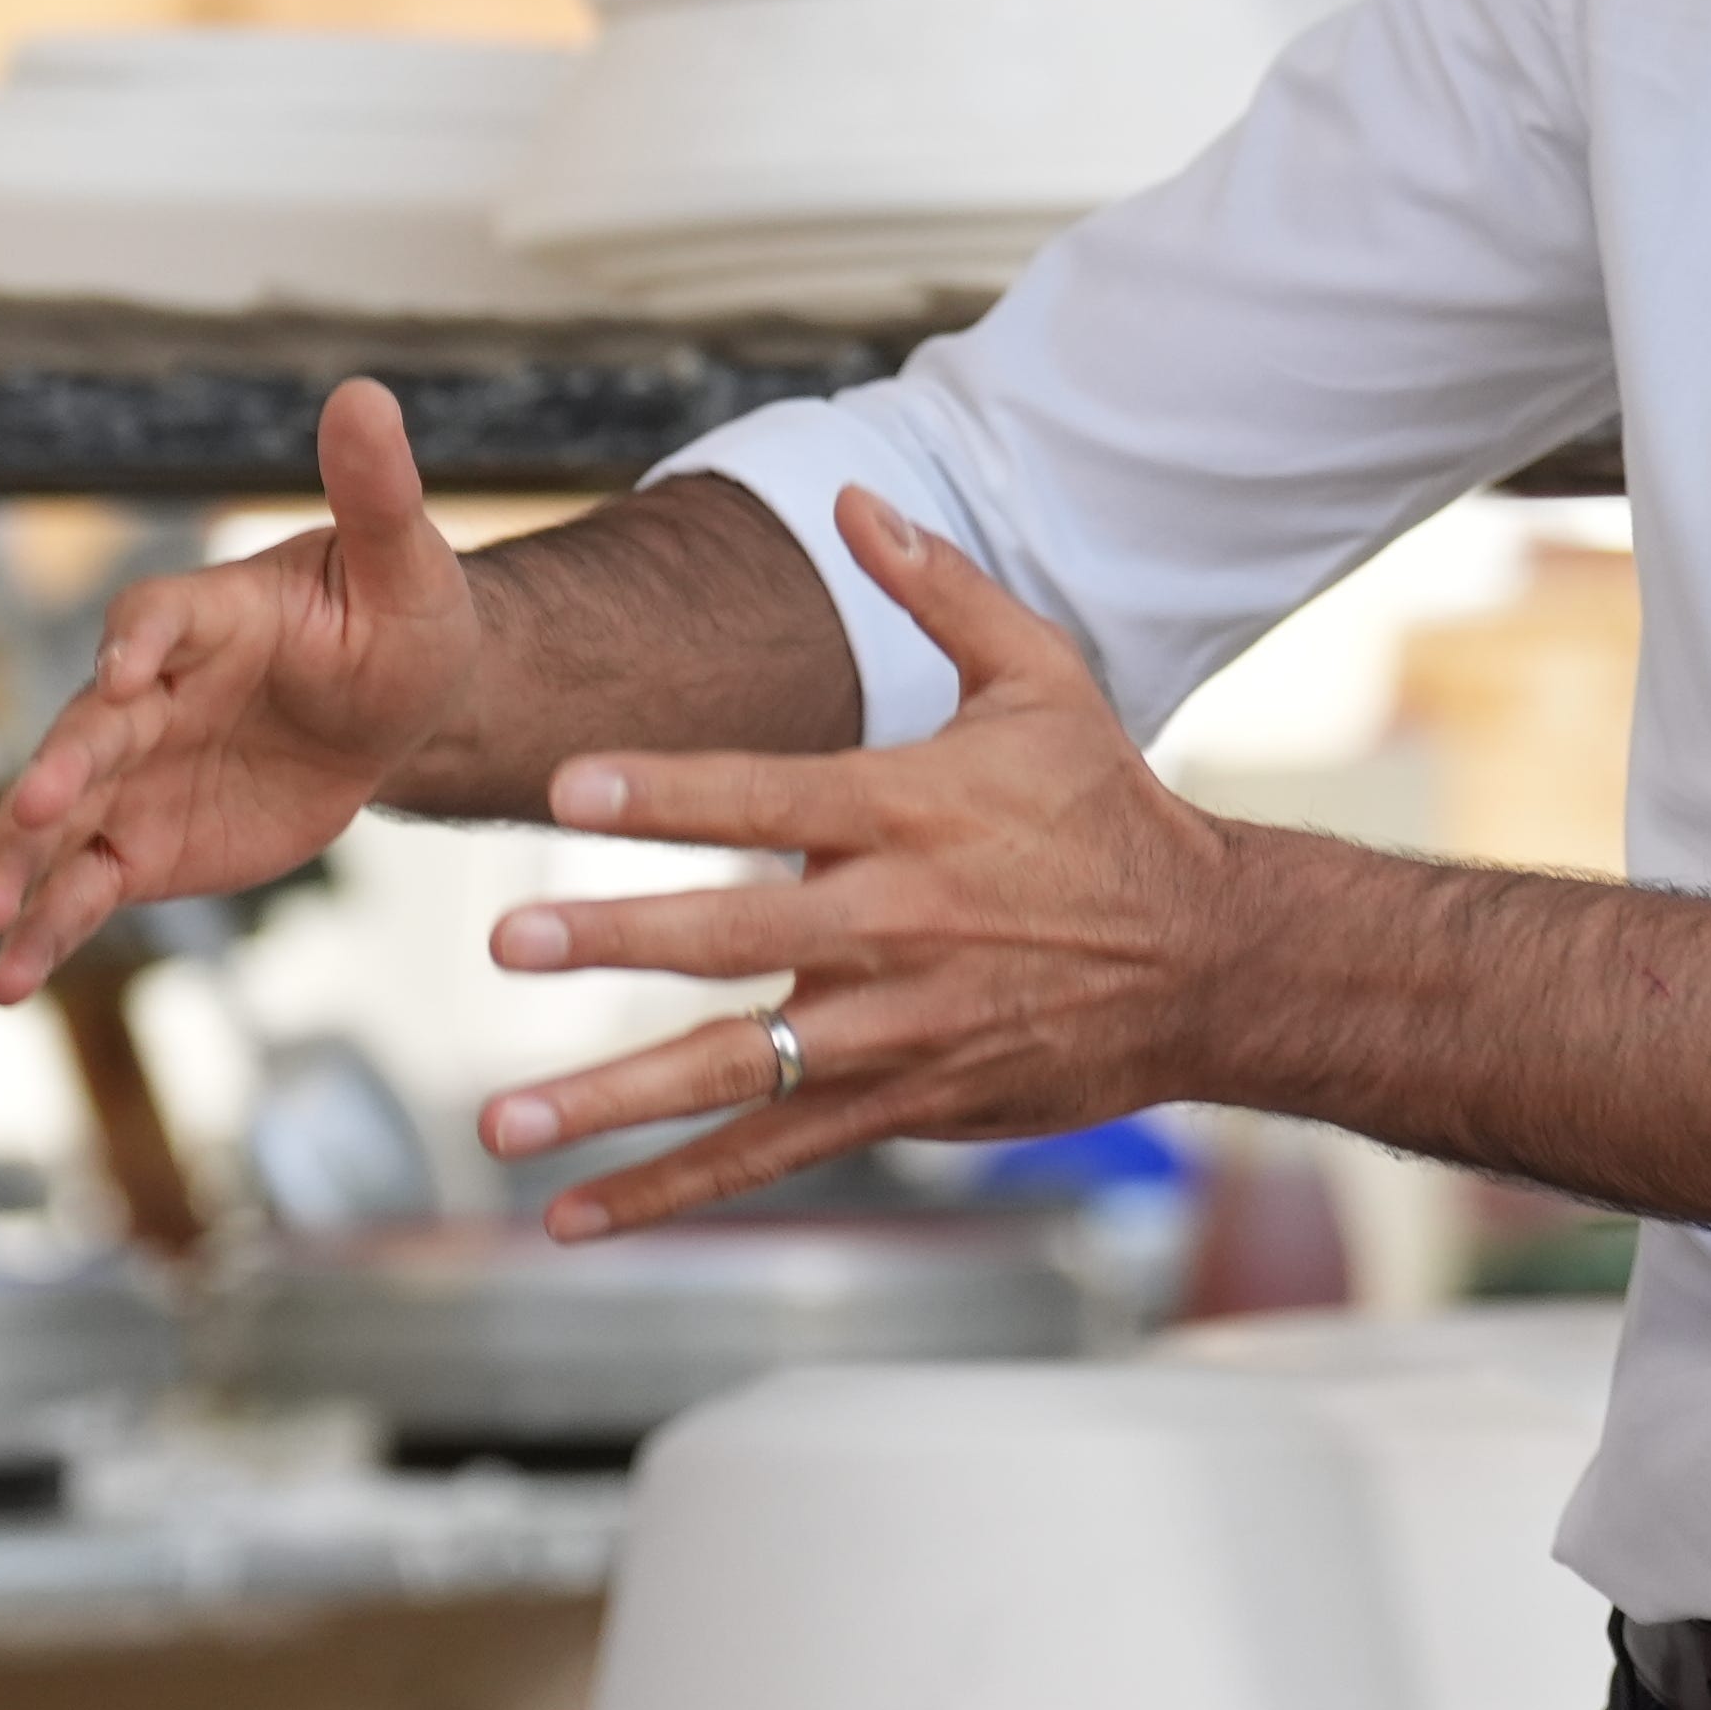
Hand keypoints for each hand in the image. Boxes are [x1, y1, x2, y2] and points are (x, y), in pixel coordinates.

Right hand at [0, 378, 478, 1001]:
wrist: (397, 704)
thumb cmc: (400, 618)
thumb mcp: (405, 564)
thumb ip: (376, 492)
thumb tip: (366, 391)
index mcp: (209, 615)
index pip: (158, 617)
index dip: (139, 641)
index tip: (127, 671)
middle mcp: (151, 693)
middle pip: (91, 728)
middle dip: (59, 771)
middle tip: (37, 812)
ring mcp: (135, 773)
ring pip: (60, 820)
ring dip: (15, 865)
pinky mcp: (142, 844)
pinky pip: (83, 889)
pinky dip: (46, 930)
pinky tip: (10, 981)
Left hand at [472, 489, 1243, 1238]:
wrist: (1209, 962)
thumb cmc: (1106, 808)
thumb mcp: (1040, 677)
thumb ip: (939, 589)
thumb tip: (854, 493)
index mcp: (911, 810)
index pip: (769, 798)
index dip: (668, 793)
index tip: (567, 790)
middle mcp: (897, 925)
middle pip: (736, 938)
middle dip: (617, 938)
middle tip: (509, 939)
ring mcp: (898, 1031)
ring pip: (738, 1070)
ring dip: (612, 1098)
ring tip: (501, 1117)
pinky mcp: (905, 1105)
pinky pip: (772, 1154)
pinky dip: (671, 1190)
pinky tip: (574, 1215)